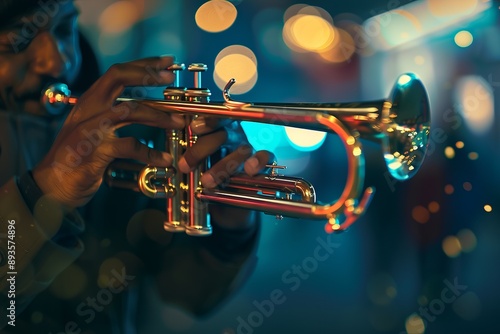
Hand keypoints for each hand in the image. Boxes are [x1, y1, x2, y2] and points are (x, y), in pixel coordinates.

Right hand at [32, 56, 182, 207]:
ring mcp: (91, 129)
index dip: (144, 64)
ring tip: (179, 122)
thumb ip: (115, 117)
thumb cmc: (78, 158)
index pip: (117, 72)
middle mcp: (89, 109)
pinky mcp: (96, 151)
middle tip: (171, 78)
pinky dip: (151, 154)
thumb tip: (151, 110)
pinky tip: (164, 159)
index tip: (167, 62)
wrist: (53, 186)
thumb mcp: (95, 130)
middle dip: (147, 74)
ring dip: (159, 116)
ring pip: (130, 111)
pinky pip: (130, 146)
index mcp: (90, 102)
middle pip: (118, 77)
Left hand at [177, 116, 273, 229]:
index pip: (215, 118)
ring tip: (207, 181)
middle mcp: (234, 135)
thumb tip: (178, 162)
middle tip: (185, 166)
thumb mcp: (199, 163)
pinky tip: (249, 170)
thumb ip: (192, 158)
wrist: (231, 198)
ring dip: (222, 167)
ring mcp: (249, 148)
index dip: (207, 121)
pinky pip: (265, 156)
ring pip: (239, 151)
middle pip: (222, 135)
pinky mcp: (264, 161)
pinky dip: (257, 161)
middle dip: (201, 150)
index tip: (194, 128)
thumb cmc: (212, 173)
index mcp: (218, 129)